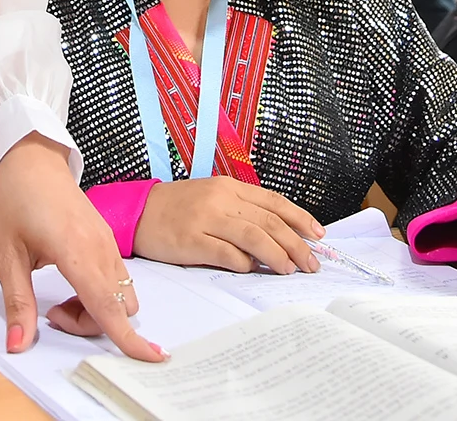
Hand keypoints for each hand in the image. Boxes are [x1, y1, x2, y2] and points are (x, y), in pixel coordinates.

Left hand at [0, 135, 163, 361]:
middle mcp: (101, 248)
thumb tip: (18, 345)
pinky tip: (72, 283)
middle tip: (51, 312)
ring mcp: (109, 243)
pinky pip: (118, 280)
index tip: (151, 358)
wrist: (32, 161)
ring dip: (97, 310)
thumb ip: (17, 303)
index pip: (108, 305)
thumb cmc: (17, 202)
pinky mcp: (109, 240)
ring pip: (121, 296)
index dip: (128, 338)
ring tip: (59, 298)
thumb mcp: (6, 255)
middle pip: (118, 308)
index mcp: (76, 251)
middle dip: (92, 324)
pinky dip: (101, 294)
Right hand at [132, 177, 322, 274]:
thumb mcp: (213, 199)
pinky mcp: (191, 240)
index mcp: (229, 187)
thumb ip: (242, 213)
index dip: (300, 219)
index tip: (318, 236)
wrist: (138, 212)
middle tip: (311, 263)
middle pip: (269, 221)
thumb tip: (278, 238)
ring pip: (254, 236)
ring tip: (289, 269)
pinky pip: (226, 253)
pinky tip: (251, 269)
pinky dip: (244, 263)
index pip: (274, 202)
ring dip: (277, 255)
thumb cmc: (178, 209)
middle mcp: (221, 200)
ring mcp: (205, 219)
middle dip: (296, 244)